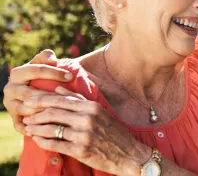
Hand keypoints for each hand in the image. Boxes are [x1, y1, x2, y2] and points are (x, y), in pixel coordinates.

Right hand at [3, 50, 72, 133]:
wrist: (34, 88)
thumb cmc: (44, 73)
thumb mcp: (43, 63)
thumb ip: (46, 57)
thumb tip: (52, 59)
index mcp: (17, 73)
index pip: (36, 71)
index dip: (54, 73)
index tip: (71, 76)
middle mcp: (10, 89)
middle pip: (30, 93)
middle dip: (50, 95)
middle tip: (68, 97)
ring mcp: (10, 105)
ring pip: (27, 110)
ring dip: (43, 112)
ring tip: (61, 112)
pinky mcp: (14, 119)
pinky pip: (21, 126)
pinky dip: (33, 128)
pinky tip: (49, 128)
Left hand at [23, 87, 150, 175]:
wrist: (128, 153)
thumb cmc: (114, 131)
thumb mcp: (100, 111)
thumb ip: (79, 99)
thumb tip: (58, 89)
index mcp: (92, 107)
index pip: (62, 100)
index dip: (43, 100)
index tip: (30, 101)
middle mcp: (88, 119)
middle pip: (54, 113)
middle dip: (36, 114)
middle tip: (25, 116)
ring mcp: (84, 135)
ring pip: (52, 128)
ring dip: (37, 128)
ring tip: (29, 128)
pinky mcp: (81, 151)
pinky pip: (56, 144)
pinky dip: (44, 142)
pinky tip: (37, 140)